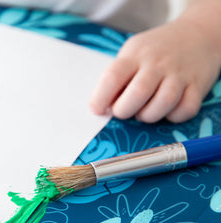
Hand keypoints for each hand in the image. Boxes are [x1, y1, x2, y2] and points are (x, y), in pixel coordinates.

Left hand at [90, 18, 220, 122]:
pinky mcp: (197, 86)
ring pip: (163, 103)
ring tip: (144, 112)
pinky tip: (167, 111)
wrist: (196, 35)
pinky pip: (185, 109)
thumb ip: (118, 79)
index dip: (100, 98)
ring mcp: (179, 74)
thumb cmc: (154, 53)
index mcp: (135, 56)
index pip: (112, 77)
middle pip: (138, 93)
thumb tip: (102, 108)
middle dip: (124, 110)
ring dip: (148, 115)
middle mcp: (157, 64)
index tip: (96, 110)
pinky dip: (174, 116)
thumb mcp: (132, 55)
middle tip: (123, 111)